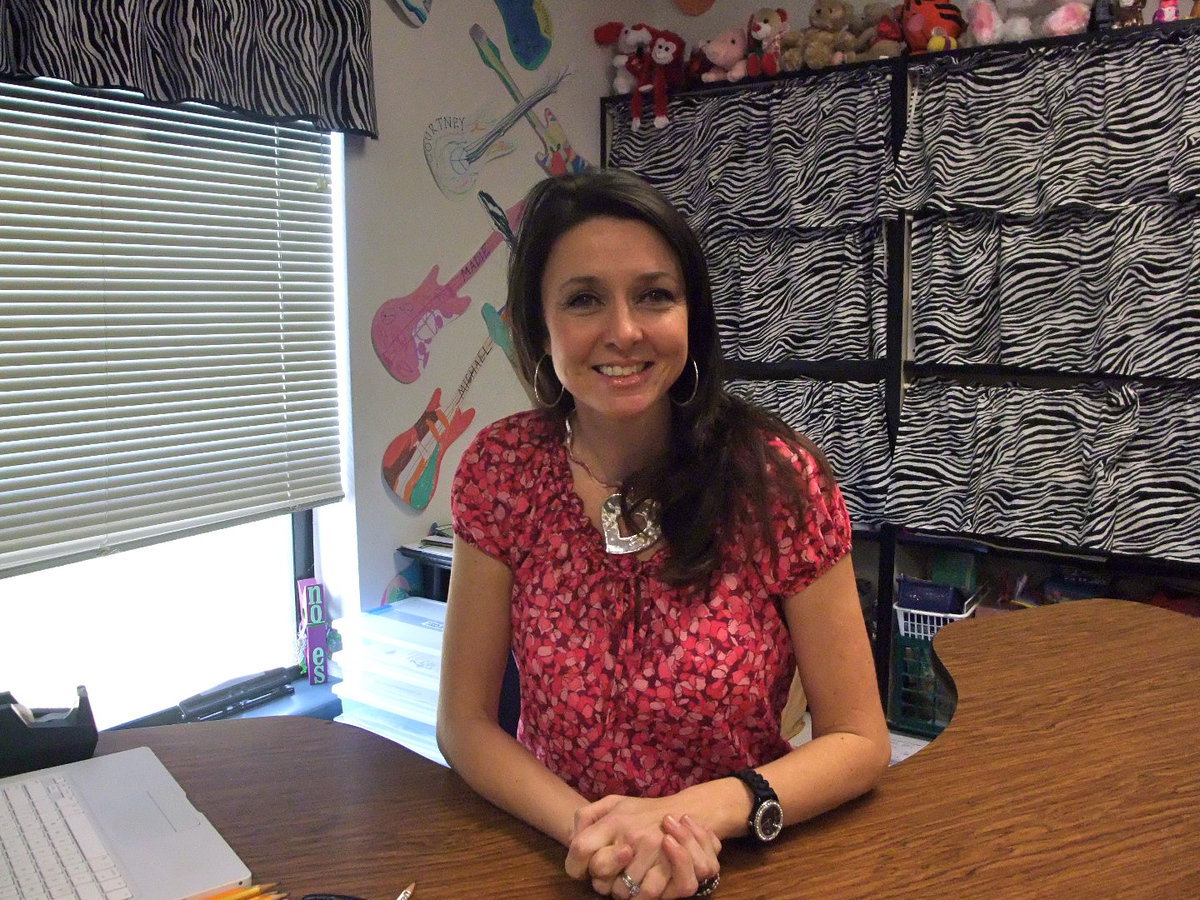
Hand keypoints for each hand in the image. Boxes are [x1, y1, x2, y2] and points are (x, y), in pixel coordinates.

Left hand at [565, 796, 720, 898]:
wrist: (686, 812)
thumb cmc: (642, 813)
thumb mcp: (613, 804)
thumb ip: (586, 817)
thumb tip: (571, 840)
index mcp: (614, 820)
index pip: (579, 848)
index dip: (576, 864)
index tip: (585, 866)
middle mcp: (631, 835)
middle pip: (599, 875)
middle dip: (600, 880)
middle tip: (609, 874)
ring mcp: (651, 851)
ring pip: (620, 891)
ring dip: (621, 890)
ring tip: (627, 876)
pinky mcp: (668, 867)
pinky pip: (644, 895)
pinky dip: (639, 896)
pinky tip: (640, 884)